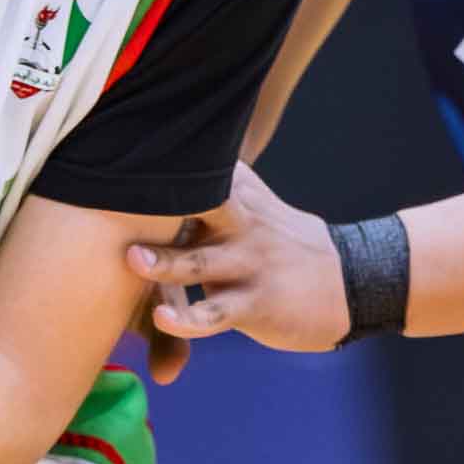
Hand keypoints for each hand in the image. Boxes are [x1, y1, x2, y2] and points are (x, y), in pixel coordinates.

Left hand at [129, 165, 349, 354]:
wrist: (351, 282)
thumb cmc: (284, 246)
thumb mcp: (254, 207)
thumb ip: (214, 189)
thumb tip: (165, 158)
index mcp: (235, 195)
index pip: (195, 171)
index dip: (156, 160)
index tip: (115, 144)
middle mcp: (240, 224)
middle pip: (196, 206)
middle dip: (158, 202)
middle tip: (113, 194)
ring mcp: (249, 263)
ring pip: (200, 263)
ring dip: (166, 263)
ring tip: (132, 259)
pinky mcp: (257, 303)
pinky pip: (217, 313)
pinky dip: (189, 319)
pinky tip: (163, 319)